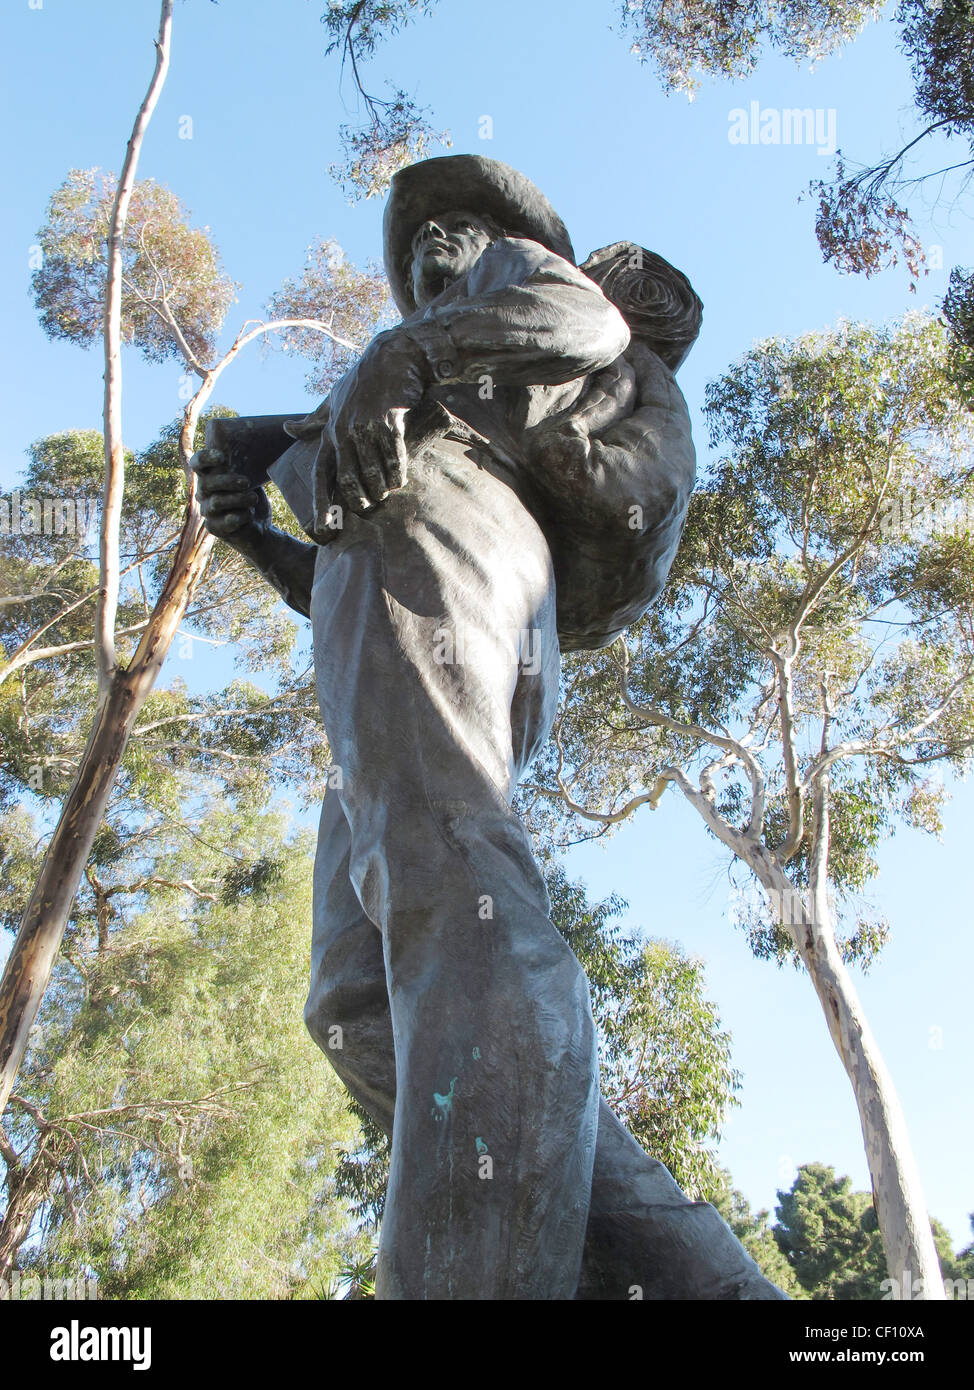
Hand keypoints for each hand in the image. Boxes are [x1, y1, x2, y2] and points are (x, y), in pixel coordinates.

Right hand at [191, 446, 270, 542]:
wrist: (258, 526)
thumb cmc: (252, 496)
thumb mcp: (251, 478)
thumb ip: (248, 465)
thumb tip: (265, 440)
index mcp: (208, 476)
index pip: (197, 462)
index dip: (206, 457)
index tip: (222, 457)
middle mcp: (203, 493)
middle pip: (207, 483)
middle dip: (228, 481)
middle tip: (247, 482)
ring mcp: (207, 511)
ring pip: (217, 502)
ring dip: (239, 499)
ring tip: (253, 498)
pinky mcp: (214, 528)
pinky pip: (226, 521)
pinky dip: (241, 516)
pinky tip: (249, 514)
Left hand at [326, 331, 429, 511]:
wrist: (392, 358)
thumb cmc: (362, 381)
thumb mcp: (332, 399)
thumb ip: (313, 420)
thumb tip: (288, 430)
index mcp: (329, 432)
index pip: (321, 475)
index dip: (320, 504)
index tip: (321, 528)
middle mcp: (344, 432)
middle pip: (350, 484)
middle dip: (363, 501)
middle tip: (372, 503)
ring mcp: (366, 428)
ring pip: (374, 477)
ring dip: (384, 488)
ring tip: (389, 488)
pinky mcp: (389, 424)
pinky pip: (395, 462)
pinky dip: (399, 474)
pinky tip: (401, 475)